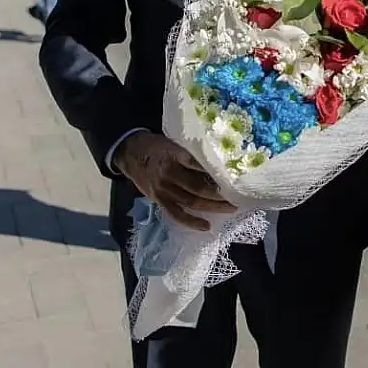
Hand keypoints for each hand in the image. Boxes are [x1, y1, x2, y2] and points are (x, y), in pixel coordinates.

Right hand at [114, 132, 234, 230]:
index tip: (234, 176)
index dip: (216, 172)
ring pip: (191, 202)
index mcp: (174, 155)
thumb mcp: (174, 141)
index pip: (199, 165)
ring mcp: (163, 190)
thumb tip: (218, 159)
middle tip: (237, 196)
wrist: (130, 153)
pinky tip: (206, 226)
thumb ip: (192, 152)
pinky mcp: (159, 200)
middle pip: (198, 187)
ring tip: (230, 208)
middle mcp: (168, 174)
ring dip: (212, 207)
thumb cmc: (157, 145)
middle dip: (219, 194)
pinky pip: (176, 214)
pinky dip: (191, 221)